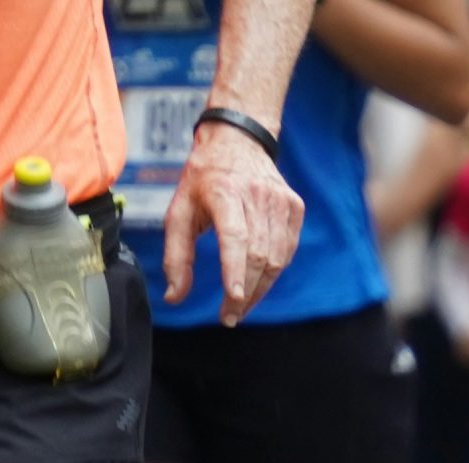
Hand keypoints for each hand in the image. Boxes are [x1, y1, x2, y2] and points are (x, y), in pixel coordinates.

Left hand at [164, 117, 305, 322]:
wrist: (238, 141)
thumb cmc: (203, 179)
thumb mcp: (179, 210)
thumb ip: (176, 255)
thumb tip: (174, 297)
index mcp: (224, 192)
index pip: (235, 238)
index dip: (235, 271)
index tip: (233, 300)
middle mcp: (256, 195)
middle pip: (257, 256)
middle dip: (245, 293)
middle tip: (230, 316)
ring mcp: (280, 201)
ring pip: (276, 258)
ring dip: (260, 289)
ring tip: (242, 306)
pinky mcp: (294, 207)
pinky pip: (287, 251)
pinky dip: (273, 272)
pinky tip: (258, 281)